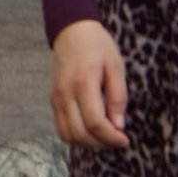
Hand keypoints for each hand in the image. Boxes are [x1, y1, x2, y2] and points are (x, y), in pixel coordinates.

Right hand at [50, 21, 129, 148]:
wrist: (72, 33)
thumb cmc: (98, 46)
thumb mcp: (116, 66)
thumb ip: (118, 96)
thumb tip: (119, 125)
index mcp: (84, 85)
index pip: (95, 123)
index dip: (110, 137)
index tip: (124, 141)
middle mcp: (65, 95)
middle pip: (80, 133)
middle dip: (100, 144)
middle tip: (118, 142)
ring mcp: (56, 99)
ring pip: (67, 135)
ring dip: (87, 143)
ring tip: (106, 139)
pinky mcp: (53, 101)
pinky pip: (60, 127)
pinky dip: (75, 136)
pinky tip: (91, 132)